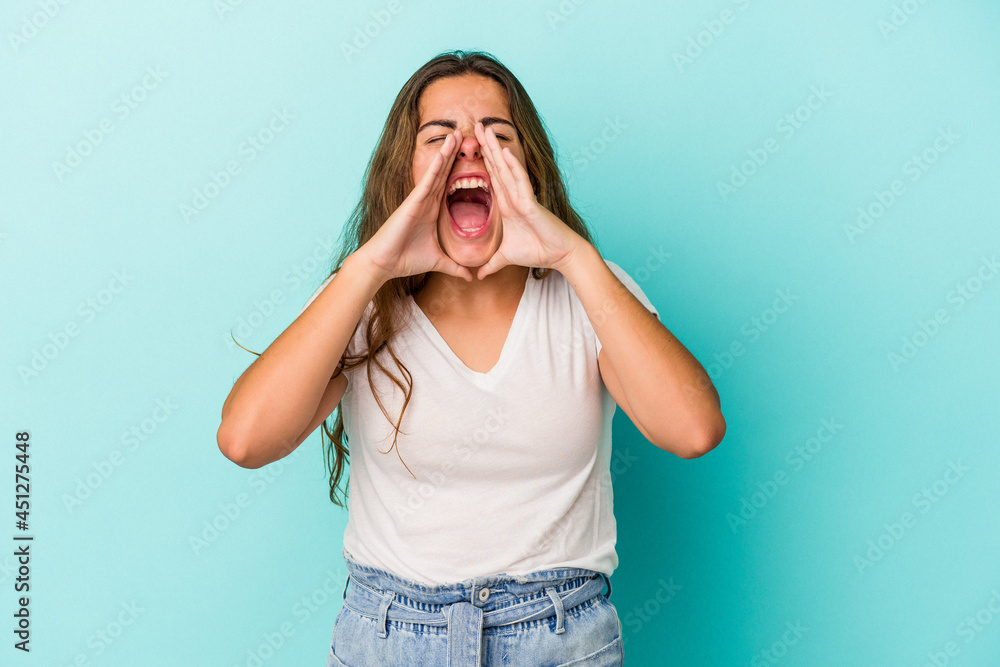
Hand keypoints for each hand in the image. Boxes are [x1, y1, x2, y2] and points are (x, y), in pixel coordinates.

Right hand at [357, 129, 473, 283]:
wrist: (384, 264)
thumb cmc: (406, 260)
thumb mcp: (439, 262)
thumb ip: (455, 266)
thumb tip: (471, 277)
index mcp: (433, 210)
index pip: (449, 184)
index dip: (459, 168)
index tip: (473, 155)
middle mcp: (426, 201)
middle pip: (444, 172)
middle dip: (454, 152)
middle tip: (467, 132)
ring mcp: (419, 200)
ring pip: (436, 172)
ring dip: (446, 153)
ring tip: (457, 134)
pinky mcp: (411, 203)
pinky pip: (426, 182)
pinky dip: (435, 168)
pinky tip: (443, 154)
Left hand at [473, 121, 583, 279]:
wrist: (559, 256)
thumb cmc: (537, 252)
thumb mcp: (506, 257)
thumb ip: (492, 263)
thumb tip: (479, 275)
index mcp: (507, 204)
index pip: (491, 178)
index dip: (482, 161)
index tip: (469, 146)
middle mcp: (514, 196)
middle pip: (497, 167)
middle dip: (487, 146)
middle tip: (475, 125)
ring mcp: (523, 197)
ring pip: (507, 169)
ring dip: (496, 149)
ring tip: (486, 129)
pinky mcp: (531, 204)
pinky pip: (520, 183)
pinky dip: (513, 168)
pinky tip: (505, 152)